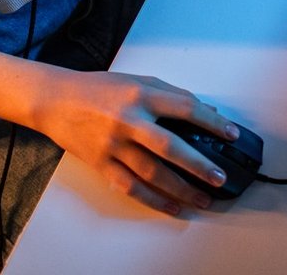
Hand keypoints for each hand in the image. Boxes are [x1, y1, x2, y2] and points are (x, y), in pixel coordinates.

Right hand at [36, 71, 239, 215]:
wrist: (55, 100)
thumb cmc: (98, 88)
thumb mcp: (137, 80)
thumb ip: (170, 93)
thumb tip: (204, 109)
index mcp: (141, 94)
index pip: (185, 108)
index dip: (211, 121)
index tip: (231, 133)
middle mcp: (128, 120)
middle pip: (170, 147)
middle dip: (199, 164)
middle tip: (220, 177)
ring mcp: (113, 145)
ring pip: (152, 172)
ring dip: (181, 188)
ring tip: (203, 197)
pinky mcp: (101, 163)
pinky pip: (130, 186)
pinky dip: (153, 199)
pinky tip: (172, 206)